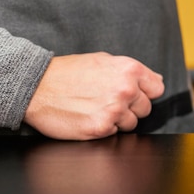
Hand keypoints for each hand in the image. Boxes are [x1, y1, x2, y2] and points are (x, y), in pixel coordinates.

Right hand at [24, 52, 164, 139]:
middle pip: (145, 108)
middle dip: (130, 107)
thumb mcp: (104, 60)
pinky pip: (115, 133)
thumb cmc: (68, 72)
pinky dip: (104, 128)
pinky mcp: (102, 127)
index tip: (133, 94)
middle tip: (108, 101)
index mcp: (129, 70)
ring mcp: (115, 110)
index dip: (145, 92)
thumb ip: (132, 72)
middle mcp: (126, 89)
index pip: (157, 88)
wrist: (36, 86)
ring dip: (118, 119)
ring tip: (96, 108)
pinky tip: (89, 116)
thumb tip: (157, 80)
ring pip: (132, 123)